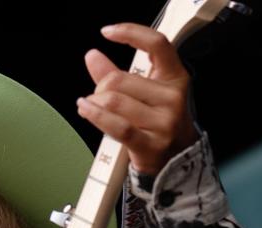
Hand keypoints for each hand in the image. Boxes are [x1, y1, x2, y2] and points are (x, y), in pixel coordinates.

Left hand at [77, 22, 200, 176]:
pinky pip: (116, 125)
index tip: (108, 32)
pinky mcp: (151, 145)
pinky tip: (85, 109)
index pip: (157, 44)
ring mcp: (164, 123)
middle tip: (98, 97)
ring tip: (92, 106)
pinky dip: (95, 115)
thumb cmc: (158, 123)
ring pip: (114, 101)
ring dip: (95, 103)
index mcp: (175, 78)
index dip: (131, 32)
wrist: (176, 161)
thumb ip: (117, 73)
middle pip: (120, 79)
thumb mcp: (144, 94)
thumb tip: (92, 55)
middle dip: (101, 87)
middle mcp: (174, 98)